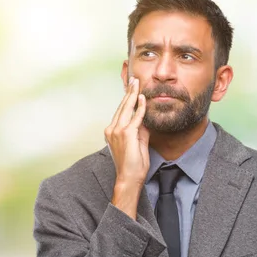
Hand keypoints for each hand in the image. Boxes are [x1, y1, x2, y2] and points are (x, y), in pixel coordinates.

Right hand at [104, 77, 149, 217]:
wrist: (129, 177)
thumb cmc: (134, 163)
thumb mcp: (138, 142)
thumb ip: (140, 129)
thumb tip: (145, 118)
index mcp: (112, 130)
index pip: (120, 110)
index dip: (126, 98)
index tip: (130, 87)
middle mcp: (112, 129)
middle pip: (122, 106)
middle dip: (128, 91)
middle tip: (134, 79)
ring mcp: (117, 131)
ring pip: (126, 108)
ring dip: (132, 94)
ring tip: (137, 83)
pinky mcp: (126, 134)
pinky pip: (135, 117)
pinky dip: (140, 107)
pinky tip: (143, 98)